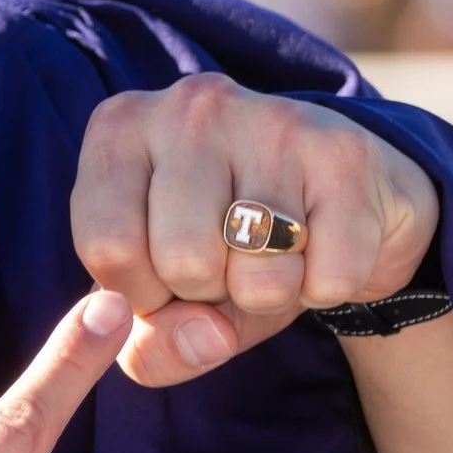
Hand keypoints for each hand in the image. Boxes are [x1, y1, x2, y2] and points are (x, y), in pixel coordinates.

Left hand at [72, 72, 436, 386]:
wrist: (346, 200)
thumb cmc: (228, 248)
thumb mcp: (167, 299)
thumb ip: (151, 345)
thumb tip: (203, 338)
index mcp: (121, 128)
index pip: (106, 245)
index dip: (139, 294)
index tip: (162, 275)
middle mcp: (189, 107)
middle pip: (181, 259)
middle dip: (207, 292)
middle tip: (228, 259)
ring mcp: (271, 120)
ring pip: (257, 274)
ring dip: (268, 293)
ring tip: (272, 252)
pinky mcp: (343, 153)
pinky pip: (328, 278)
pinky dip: (325, 288)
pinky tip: (322, 243)